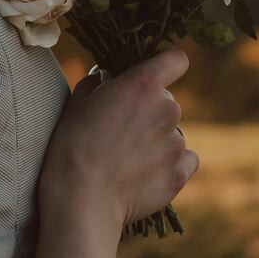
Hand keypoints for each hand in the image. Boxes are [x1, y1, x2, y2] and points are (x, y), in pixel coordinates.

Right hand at [41, 48, 196, 234]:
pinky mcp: (180, 172)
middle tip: (122, 133)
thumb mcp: (78, 102)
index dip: (166, 65)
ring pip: (173, 134)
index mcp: (143, 84)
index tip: (155, 74)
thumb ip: (100, 82)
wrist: (82, 198)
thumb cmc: (72, 146)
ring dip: (156, 142)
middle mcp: (168, 109)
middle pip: (168, 102)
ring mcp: (177, 142)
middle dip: (150, 113)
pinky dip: (170, 165)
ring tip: (127, 161)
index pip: (175, 59)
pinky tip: (145, 174)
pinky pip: (185, 160)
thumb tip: (107, 79)